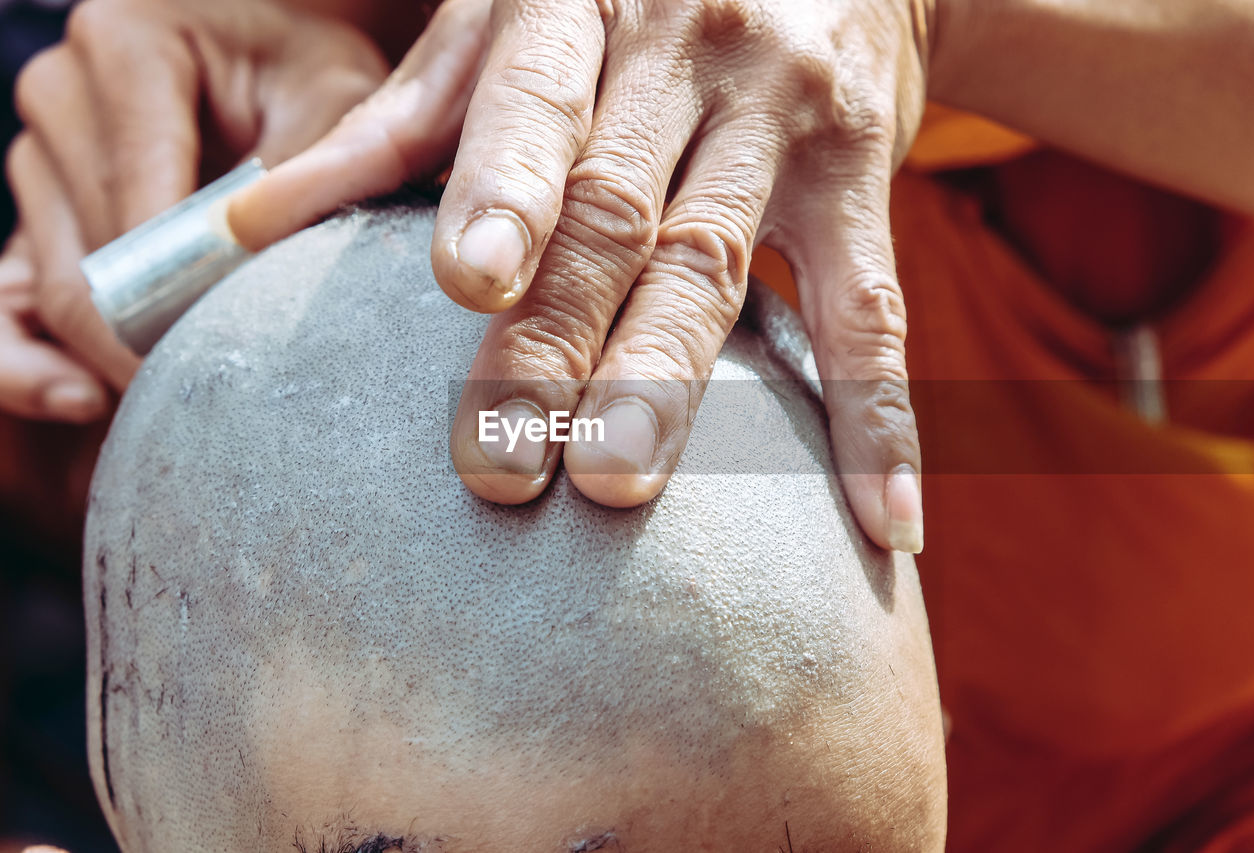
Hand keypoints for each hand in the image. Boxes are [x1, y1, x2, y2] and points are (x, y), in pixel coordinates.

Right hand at [3, 0, 390, 409]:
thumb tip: (267, 270)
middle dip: (149, 339)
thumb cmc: (307, 70)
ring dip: (116, 352)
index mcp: (123, 43)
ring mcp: (38, 151)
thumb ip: (306, 176)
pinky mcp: (37, 204)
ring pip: (51, 289)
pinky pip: (13, 299)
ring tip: (184, 400)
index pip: (141, 205)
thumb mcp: (332, 99)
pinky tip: (86, 401)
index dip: (183, 300)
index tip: (228, 363)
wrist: (269, 50)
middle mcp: (58, 92)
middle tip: (215, 401)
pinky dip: (40, 361)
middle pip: (87, 260)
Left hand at [231, 0, 931, 551]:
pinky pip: (874, 313)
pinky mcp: (865, 179)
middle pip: (619, 210)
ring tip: (614, 481)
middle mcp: (692, 49)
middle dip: (559, 338)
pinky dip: (876, 421)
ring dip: (672, 381)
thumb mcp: (517, 15)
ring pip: (723, 262)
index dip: (506, 188)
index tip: (466, 282)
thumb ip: (406, 117)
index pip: (542, 101)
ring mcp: (786, 116)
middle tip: (501, 463)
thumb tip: (257, 221)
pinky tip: (883, 523)